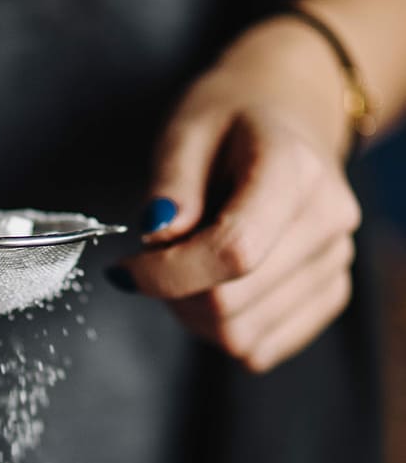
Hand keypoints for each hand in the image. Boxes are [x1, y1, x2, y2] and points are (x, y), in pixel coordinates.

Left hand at [111, 18, 361, 372]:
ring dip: (194, 317)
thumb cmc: (231, 120)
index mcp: (295, 170)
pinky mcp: (330, 293)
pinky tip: (216, 288)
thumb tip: (157, 236)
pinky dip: (223, 330)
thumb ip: (170, 184)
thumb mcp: (187, 130)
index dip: (168, 275)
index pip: (234, 252)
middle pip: (232, 305)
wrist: (288, 115)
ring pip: (242, 337)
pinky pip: (261, 348)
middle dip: (174, 296)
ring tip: (188, 270)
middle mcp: (329, 220)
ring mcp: (335, 261)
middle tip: (156, 262)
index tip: (127, 268)